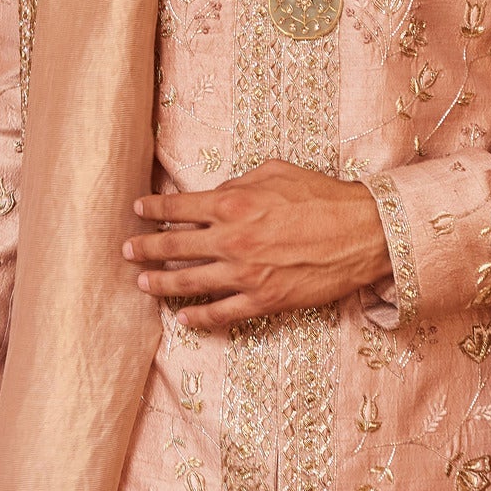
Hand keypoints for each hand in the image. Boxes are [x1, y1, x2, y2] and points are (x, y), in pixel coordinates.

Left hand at [122, 163, 390, 333]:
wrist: (363, 233)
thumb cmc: (323, 196)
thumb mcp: (277, 172)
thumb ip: (240, 180)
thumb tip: (218, 190)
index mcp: (233, 203)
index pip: (178, 207)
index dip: (153, 209)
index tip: (138, 211)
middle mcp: (232, 239)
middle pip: (173, 246)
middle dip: (145, 248)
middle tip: (127, 251)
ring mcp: (245, 274)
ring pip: (189, 283)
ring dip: (161, 283)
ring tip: (142, 283)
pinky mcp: (264, 300)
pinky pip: (221, 313)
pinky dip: (198, 318)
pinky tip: (182, 318)